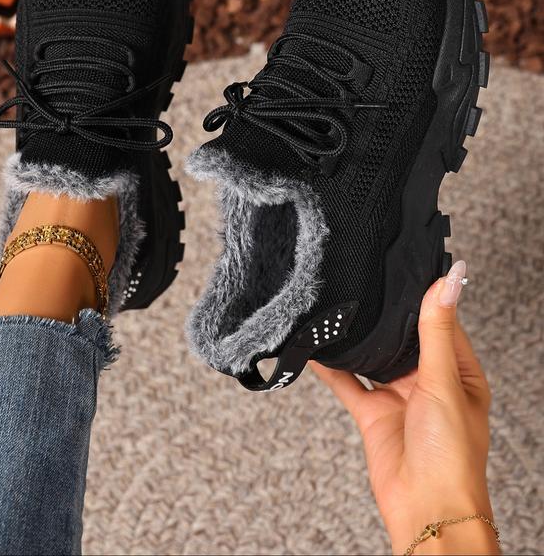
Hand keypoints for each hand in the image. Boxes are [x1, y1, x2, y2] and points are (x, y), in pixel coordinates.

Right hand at [312, 261, 499, 554]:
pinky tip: (318, 349)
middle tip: (368, 282)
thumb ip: (436, 330)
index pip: (441, 323)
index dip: (426, 297)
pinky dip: (333, 368)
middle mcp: (429, 383)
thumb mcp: (444, 381)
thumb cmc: (452, 455)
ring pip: (375, 359)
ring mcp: (399, 398)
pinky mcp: (374, 415)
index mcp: (459, 373)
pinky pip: (349, 384)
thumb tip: (450, 282)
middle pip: (405, 339)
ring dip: (361, 341)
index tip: (408, 268)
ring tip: (343, 309)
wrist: (425, 509)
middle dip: (388, 317)